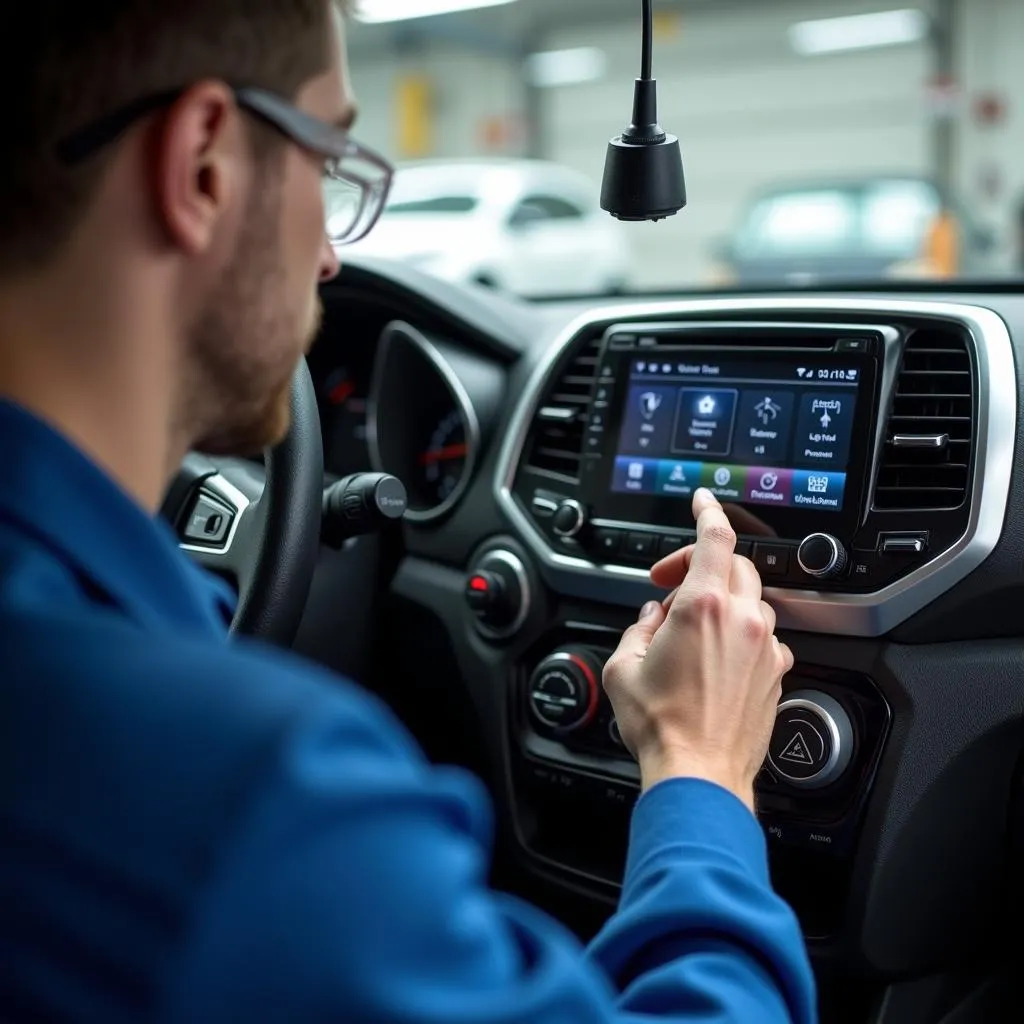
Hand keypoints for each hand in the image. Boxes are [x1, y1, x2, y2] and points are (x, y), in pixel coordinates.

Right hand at [602, 489, 792, 811]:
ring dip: (723, 600)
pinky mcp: (777, 674)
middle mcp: (742, 621)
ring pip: (751, 600)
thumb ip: (637, 627)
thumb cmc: (661, 726)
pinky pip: (762, 637)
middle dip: (703, 565)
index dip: (708, 511)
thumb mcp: (622, 666)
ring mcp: (765, 648)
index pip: (716, 538)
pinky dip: (741, 634)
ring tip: (690, 628)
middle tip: (671, 585)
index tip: (703, 499)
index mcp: (703, 607)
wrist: (699, 774)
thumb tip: (652, 616)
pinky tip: (716, 657)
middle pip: (736, 565)